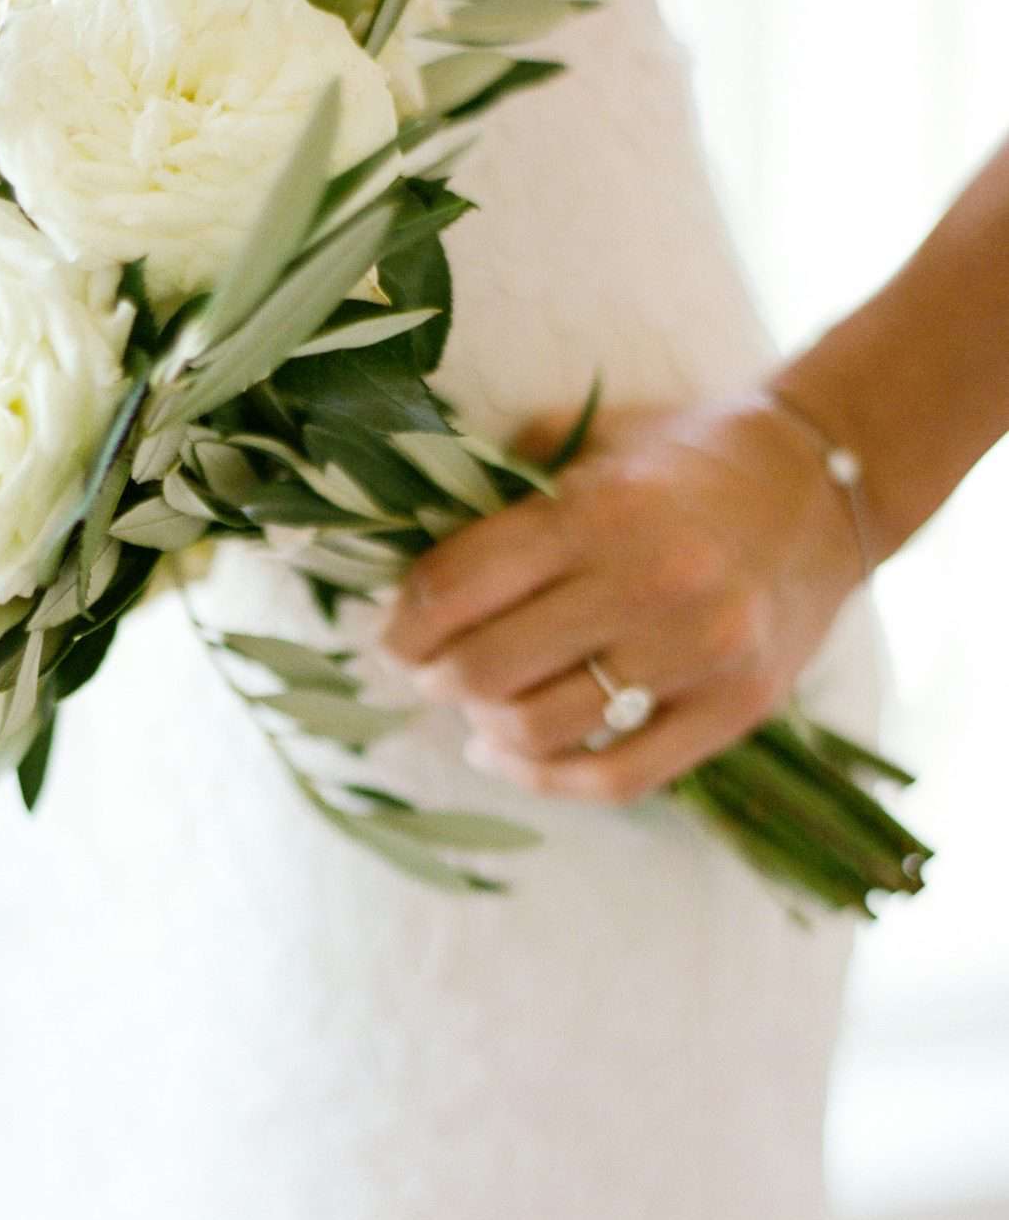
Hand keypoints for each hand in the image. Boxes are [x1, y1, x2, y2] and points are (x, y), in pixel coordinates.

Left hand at [380, 395, 865, 803]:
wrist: (825, 483)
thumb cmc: (687, 458)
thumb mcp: (595, 439)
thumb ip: (506, 480)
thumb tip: (409, 551)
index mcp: (599, 511)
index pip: (455, 588)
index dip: (404, 623)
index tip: (394, 634)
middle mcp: (648, 584)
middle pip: (486, 669)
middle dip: (434, 678)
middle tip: (427, 672)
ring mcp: (696, 656)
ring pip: (539, 731)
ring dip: (483, 729)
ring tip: (476, 710)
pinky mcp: (732, 710)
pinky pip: (614, 778)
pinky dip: (544, 780)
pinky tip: (511, 757)